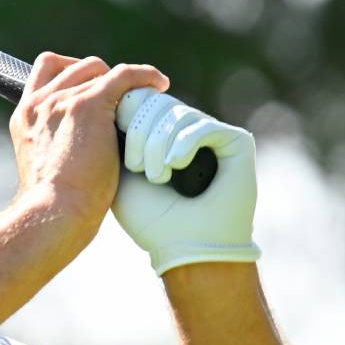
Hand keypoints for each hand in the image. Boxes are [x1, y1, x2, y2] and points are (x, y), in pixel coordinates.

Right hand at [10, 54, 169, 246]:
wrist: (54, 211)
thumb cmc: (54, 205)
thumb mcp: (46, 167)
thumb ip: (58, 146)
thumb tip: (86, 150)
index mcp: (24, 117)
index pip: (45, 71)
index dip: (70, 72)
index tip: (90, 89)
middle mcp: (40, 103)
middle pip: (73, 65)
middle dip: (98, 75)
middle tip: (119, 98)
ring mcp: (62, 101)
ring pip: (98, 69)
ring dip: (121, 80)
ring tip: (142, 96)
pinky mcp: (88, 105)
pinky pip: (122, 75)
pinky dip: (144, 75)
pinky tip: (160, 84)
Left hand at [112, 88, 260, 274]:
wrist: (183, 248)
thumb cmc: (148, 217)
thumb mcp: (117, 170)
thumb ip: (112, 133)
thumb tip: (108, 96)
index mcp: (158, 133)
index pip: (138, 100)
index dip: (124, 113)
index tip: (114, 143)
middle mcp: (185, 129)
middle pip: (155, 102)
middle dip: (139, 132)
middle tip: (135, 166)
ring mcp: (211, 133)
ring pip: (176, 113)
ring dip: (158, 144)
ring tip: (155, 176)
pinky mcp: (235, 141)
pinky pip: (202, 125)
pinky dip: (183, 145)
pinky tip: (175, 167)